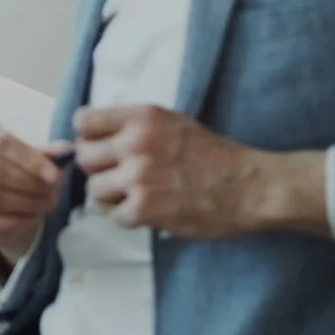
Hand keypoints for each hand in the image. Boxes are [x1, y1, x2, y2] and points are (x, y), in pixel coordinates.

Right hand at [0, 118, 69, 271]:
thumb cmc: (11, 170)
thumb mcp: (29, 158)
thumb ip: (46, 155)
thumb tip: (66, 150)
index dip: (29, 160)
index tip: (54, 177)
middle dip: (28, 186)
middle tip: (51, 196)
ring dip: (23, 206)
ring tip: (43, 208)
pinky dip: (10, 225)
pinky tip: (28, 221)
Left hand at [73, 105, 329, 240]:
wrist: (251, 187)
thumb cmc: (215, 155)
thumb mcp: (172, 123)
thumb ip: (135, 127)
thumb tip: (98, 137)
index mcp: (142, 116)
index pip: (83, 121)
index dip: (88, 137)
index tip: (100, 147)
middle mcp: (135, 142)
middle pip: (83, 157)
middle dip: (98, 168)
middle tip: (119, 176)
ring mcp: (138, 176)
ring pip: (94, 189)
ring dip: (111, 196)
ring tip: (137, 196)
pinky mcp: (144, 208)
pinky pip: (115, 216)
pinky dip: (129, 218)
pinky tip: (150, 212)